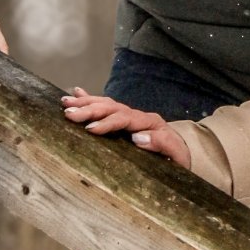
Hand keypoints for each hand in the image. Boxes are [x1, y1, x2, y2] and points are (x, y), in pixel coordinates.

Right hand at [61, 88, 191, 169]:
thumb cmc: (179, 157)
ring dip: (85, 102)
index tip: (90, 128)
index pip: (124, 119)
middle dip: (89, 109)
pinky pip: (105, 106)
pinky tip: (77, 92)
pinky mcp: (124, 119)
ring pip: (106, 104)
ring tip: (65, 102)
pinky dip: (91, 98)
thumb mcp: (177, 154)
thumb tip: (139, 137)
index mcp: (149, 123)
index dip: (107, 123)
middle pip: (111, 107)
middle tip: (69, 113)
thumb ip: (162, 144)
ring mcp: (130, 116)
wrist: (184, 151)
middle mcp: (138, 116)